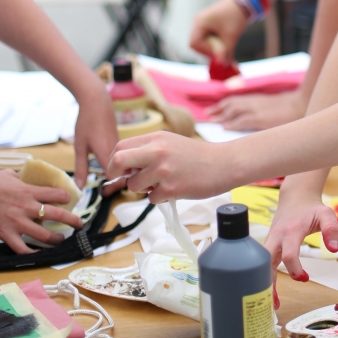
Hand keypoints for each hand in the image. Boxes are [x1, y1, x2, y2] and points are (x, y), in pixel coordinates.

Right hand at [0, 170, 82, 253]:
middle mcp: (26, 207)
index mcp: (29, 191)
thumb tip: (32, 179)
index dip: (67, 197)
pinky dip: (32, 253)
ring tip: (60, 239)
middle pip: (57, 214)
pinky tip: (39, 253)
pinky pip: (22, 249)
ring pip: (44, 235)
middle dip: (72, 220)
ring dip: (56, 238)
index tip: (70, 200)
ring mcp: (17, 222)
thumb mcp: (10, 175)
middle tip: (79, 224)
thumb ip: (24, 180)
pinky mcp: (6, 234)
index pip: (57, 194)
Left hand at [72, 75, 118, 186]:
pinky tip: (111, 167)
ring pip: (127, 164)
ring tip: (107, 181)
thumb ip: (81, 168)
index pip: (116, 177)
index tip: (103, 193)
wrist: (97, 100)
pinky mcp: (120, 141)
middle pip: (125, 172)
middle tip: (105, 190)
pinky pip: (125, 157)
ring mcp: (121, 145)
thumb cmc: (86, 121)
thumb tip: (80, 187)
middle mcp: (118, 150)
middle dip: (118, 183)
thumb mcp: (80, 146)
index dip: (112, 187)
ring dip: (120, 174)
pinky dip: (121, 165)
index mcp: (108, 153)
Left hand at [106, 131, 234, 201]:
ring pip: (133, 186)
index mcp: (156, 138)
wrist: (223, 163)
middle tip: (124, 180)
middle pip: (119, 161)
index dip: (114, 161)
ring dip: (143, 189)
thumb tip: (124, 169)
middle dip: (116, 174)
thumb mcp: (170, 143)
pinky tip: (174, 189)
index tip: (119, 170)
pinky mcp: (171, 188)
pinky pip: (151, 199)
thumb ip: (148, 151)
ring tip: (161, 184)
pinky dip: (160, 198)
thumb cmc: (196, 155)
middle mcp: (157, 151)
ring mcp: (164, 170)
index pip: (120, 147)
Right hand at [189, 0, 249, 61]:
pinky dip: (219, 46)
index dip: (205, 51)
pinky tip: (229, 49)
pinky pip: (211, 40)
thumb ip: (225, 52)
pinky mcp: (212, 26)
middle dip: (211, 52)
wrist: (246, 2)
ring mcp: (205, 24)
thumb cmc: (236, 16)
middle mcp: (199, 23)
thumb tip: (223, 67)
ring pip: (206, 44)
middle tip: (224, 55)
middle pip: (198, 45)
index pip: (194, 43)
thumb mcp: (231, 36)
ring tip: (229, 50)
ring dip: (216, 49)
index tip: (218, 54)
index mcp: (200, 23)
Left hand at [207, 89, 305, 131]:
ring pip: (233, 111)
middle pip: (231, 104)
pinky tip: (225, 128)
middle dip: (218, 109)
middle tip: (206, 114)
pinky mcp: (261, 118)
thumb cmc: (290, 107)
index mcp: (256, 99)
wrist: (302, 104)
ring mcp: (257, 110)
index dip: (222, 105)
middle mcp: (254, 102)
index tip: (212, 109)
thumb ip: (261, 108)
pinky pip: (242, 121)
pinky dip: (232, 124)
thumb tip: (254, 118)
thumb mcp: (273, 105)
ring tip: (211, 122)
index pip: (235, 100)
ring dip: (221, 116)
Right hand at [265, 177, 337, 294]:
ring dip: (265, 283)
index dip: (295, 270)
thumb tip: (334, 250)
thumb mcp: (326, 214)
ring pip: (262, 265)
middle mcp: (276, 237)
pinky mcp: (269, 245)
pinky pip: (264, 263)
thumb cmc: (312, 208)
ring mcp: (270, 241)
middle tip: (275, 303)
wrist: (295, 197)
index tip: (305, 278)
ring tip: (272, 304)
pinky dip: (265, 277)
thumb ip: (332, 229)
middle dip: (269, 282)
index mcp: (290, 231)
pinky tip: (270, 291)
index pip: (288, 255)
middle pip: (267, 262)